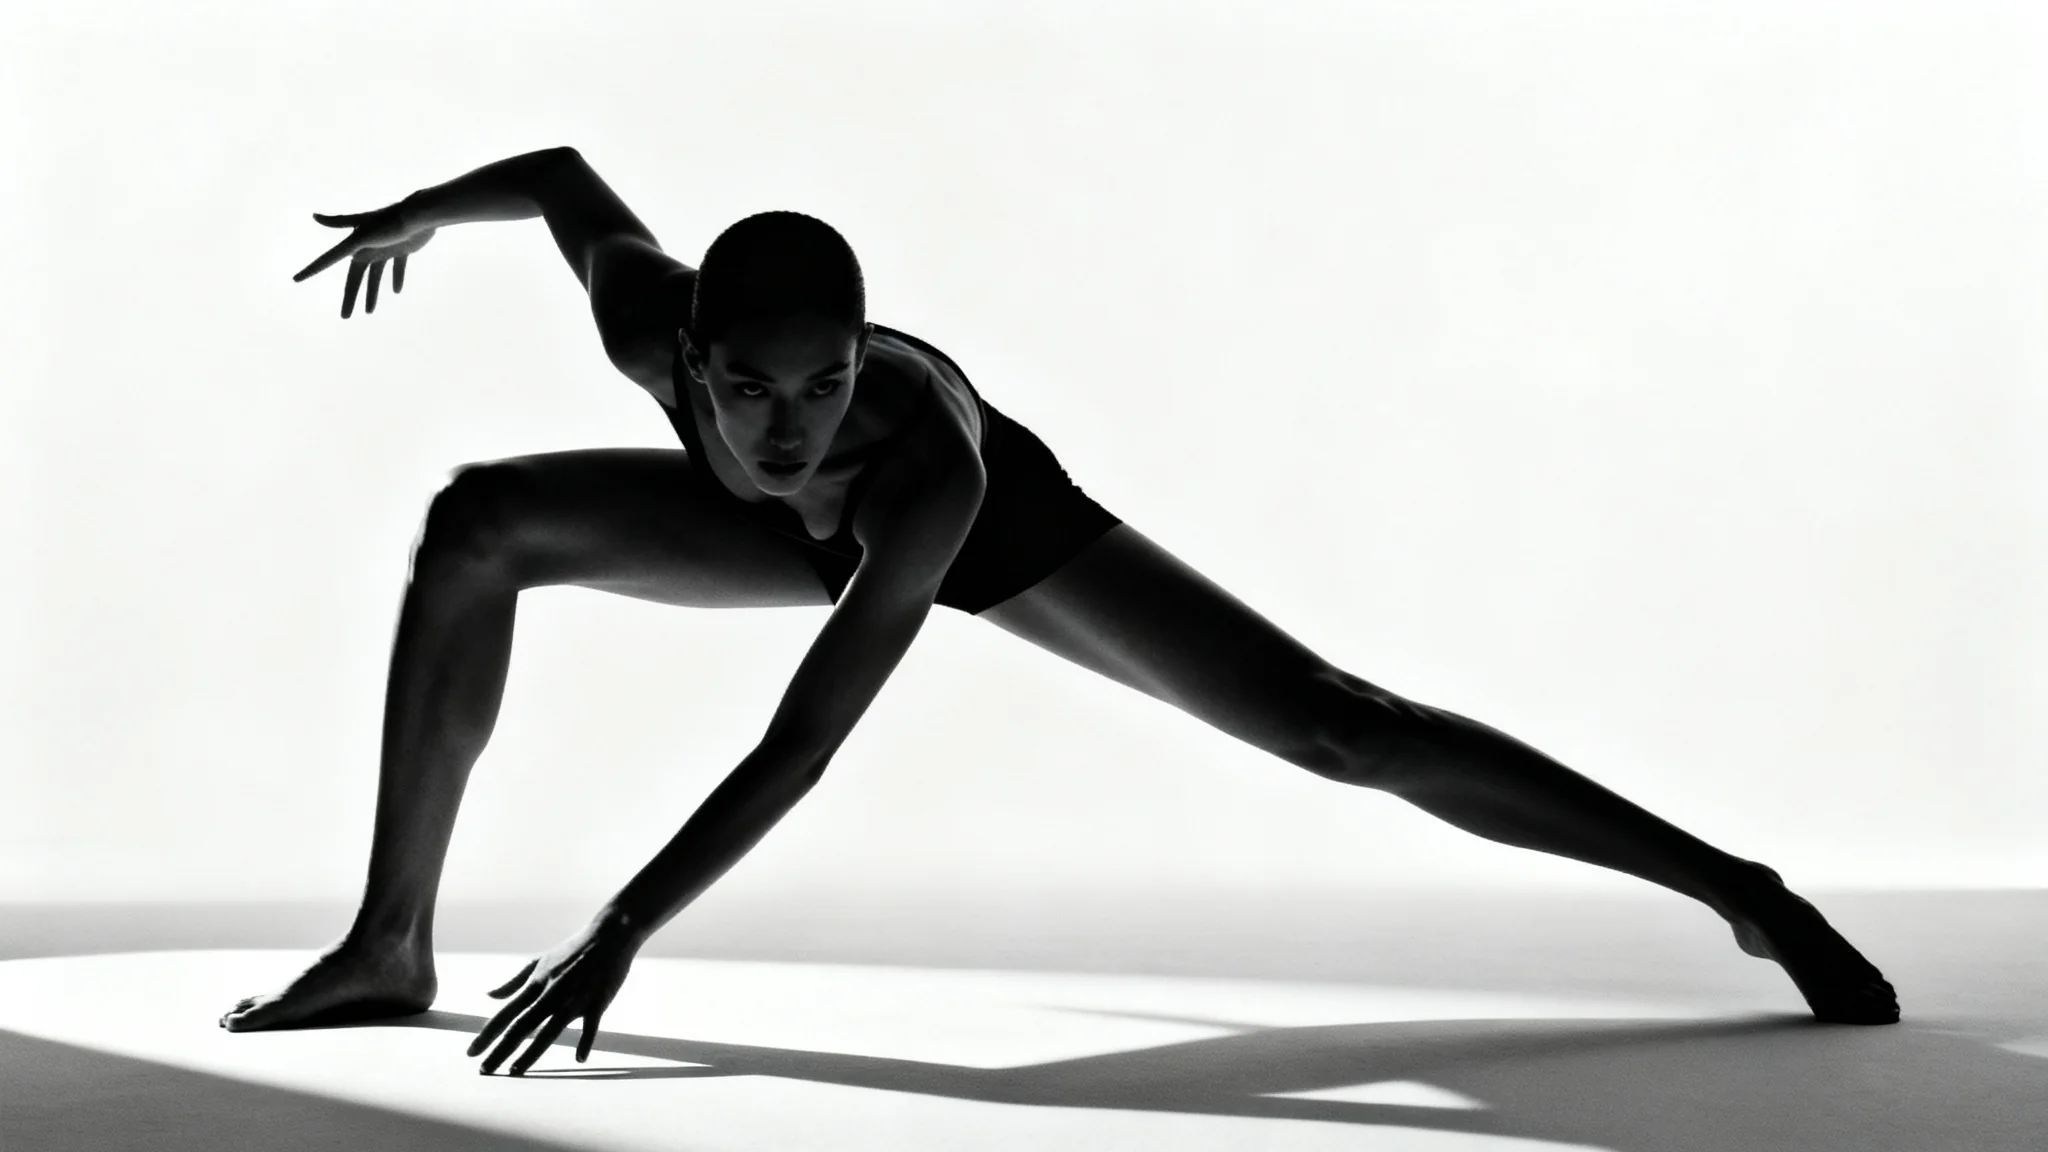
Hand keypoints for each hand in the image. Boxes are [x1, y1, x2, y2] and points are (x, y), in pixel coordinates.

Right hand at [292, 198, 437, 318]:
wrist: (419, 214)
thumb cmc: (390, 218)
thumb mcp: (362, 224)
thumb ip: (338, 223)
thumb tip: (314, 216)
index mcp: (353, 245)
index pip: (328, 261)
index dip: (312, 270)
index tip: (296, 279)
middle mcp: (366, 248)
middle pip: (355, 278)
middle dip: (350, 297)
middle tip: (345, 317)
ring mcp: (384, 249)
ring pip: (375, 276)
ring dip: (372, 293)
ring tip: (370, 312)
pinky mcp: (402, 249)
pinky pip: (397, 267)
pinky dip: (397, 278)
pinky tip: (397, 290)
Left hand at [468, 910, 640, 1075]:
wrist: (610, 935)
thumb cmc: (573, 948)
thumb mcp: (540, 961)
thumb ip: (514, 981)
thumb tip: (489, 995)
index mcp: (536, 983)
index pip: (505, 1013)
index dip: (487, 1034)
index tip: (471, 1053)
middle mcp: (551, 993)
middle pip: (522, 1026)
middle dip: (501, 1049)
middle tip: (484, 1070)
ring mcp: (575, 998)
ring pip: (550, 1030)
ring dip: (532, 1053)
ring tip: (515, 1071)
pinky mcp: (598, 1001)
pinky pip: (590, 1026)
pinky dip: (585, 1041)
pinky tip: (579, 1059)